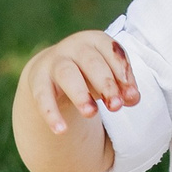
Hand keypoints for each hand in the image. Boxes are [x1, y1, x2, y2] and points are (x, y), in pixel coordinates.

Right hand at [22, 30, 139, 135]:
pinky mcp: (38, 81)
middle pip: (91, 62)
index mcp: (95, 41)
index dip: (122, 72)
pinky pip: (42, 96)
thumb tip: (133, 99)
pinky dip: (51, 113)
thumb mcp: (108, 76)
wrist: (51, 71)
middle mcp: (74, 47)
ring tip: (91, 113)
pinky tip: (61, 130)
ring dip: (80, 94)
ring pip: (67, 74)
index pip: (111, 51)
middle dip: (106, 84)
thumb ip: (123, 86)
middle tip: (116, 106)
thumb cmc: (90, 72)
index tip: (131, 95)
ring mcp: (54, 62)